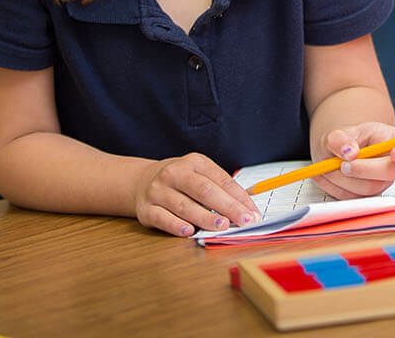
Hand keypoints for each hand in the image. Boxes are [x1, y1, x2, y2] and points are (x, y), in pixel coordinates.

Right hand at [131, 152, 258, 236]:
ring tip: (222, 226)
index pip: (221, 180)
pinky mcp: (146, 209)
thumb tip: (247, 209)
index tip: (253, 213)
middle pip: (204, 191)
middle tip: (243, 221)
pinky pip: (162, 219)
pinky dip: (177, 226)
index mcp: (194, 163)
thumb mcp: (200, 175)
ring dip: (205, 218)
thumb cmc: (181, 181)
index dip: (239, 198)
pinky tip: (190, 232)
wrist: (142, 181)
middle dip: (227, 207)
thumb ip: (221, 189)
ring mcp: (158, 191)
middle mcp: (174, 174)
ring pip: (184, 206)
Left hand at [312, 122, 394, 199]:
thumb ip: (339, 139)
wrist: (333, 156)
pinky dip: (340, 188)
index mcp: (393, 141)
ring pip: (371, 188)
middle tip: (344, 164)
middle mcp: (393, 164)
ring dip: (346, 178)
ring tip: (335, 166)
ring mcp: (383, 182)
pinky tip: (335, 176)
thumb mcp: (337, 133)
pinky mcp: (369, 197)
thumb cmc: (343, 142)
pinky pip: (356, 198)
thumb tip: (349, 152)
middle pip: (393, 172)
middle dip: (365, 168)